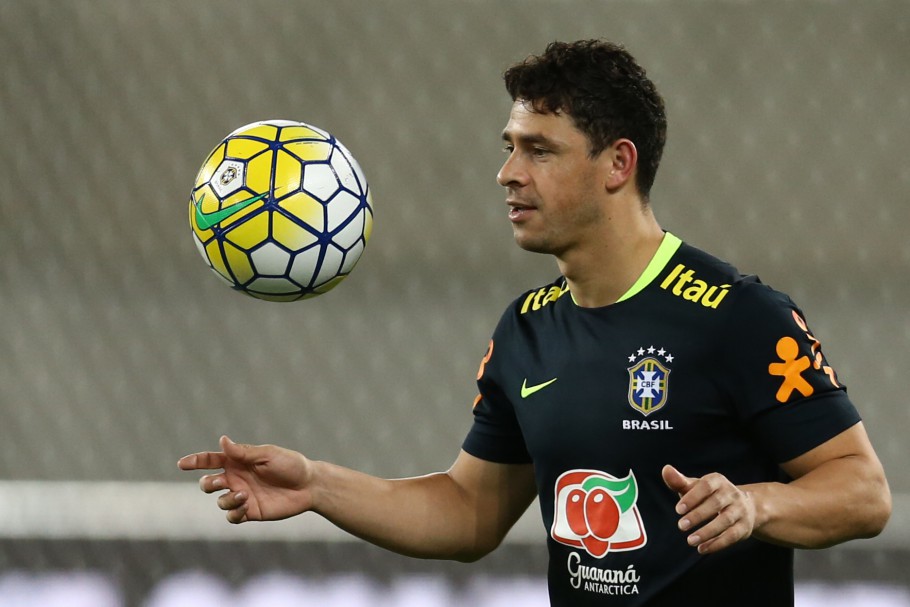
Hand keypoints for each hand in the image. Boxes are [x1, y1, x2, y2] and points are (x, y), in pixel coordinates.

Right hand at [178, 436, 312, 523]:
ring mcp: (242, 496)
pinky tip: (245, 506)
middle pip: (208, 483)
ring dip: (226, 499)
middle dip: (207, 484)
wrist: (309, 485)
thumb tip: (222, 440)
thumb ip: (244, 452)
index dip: (195, 461)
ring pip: (220, 501)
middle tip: (220, 483)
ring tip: (243, 494)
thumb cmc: (290, 464)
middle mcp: (237, 478)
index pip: (211, 460)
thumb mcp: (267, 454)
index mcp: (238, 461)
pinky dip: (234, 512)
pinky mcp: (250, 511)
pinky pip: (232, 516)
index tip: (182, 464)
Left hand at [661, 465, 755, 553]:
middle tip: (681, 526)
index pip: (706, 486)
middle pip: (715, 504)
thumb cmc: (711, 496)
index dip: (692, 498)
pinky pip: (732, 535)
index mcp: (718, 481)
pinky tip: (702, 549)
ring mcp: (740, 510)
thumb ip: (679, 481)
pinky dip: (717, 543)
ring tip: (690, 540)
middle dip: (697, 516)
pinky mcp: (744, 527)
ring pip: (725, 521)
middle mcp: (731, 493)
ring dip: (707, 532)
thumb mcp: (695, 487)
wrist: (745, 507)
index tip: (678, 510)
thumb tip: (666, 469)